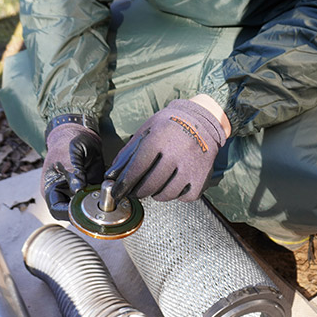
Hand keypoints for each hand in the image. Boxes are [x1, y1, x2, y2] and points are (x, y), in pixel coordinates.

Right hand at [41, 120, 104, 219]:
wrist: (80, 133)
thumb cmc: (69, 142)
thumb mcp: (71, 155)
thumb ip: (75, 173)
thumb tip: (77, 191)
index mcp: (52, 188)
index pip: (57, 209)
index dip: (68, 214)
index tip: (81, 212)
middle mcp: (65, 194)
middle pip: (72, 213)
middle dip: (86, 212)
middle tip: (99, 206)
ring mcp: (78, 193)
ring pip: (87, 208)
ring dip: (97, 205)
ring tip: (106, 197)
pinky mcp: (91, 189)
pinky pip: (98, 199)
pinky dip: (105, 198)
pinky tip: (111, 192)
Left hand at [106, 99, 225, 201]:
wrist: (203, 119)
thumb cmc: (170, 125)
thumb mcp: (147, 129)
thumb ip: (129, 151)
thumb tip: (113, 174)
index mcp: (160, 138)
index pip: (137, 168)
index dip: (124, 183)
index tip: (118, 192)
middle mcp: (177, 151)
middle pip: (151, 184)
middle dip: (139, 192)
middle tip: (135, 191)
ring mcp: (192, 165)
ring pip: (167, 194)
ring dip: (157, 195)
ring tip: (155, 187)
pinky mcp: (203, 175)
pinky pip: (185, 197)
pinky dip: (177, 195)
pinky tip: (173, 186)